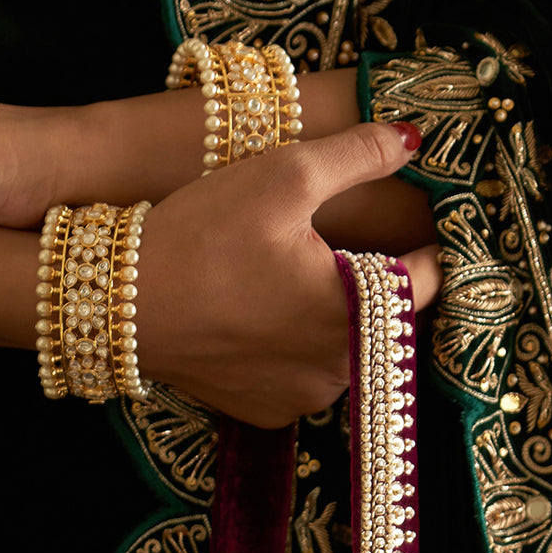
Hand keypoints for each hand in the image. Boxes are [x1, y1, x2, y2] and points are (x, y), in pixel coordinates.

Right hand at [138, 120, 439, 429]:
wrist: (122, 303)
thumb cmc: (203, 235)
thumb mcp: (285, 175)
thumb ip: (359, 155)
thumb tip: (413, 139)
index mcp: (362, 311)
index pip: (428, 280)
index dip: (429, 245)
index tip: (422, 224)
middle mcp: (343, 368)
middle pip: (388, 319)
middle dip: (377, 282)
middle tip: (342, 245)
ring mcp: (304, 397)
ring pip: (347, 350)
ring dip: (337, 319)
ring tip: (297, 279)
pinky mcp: (268, 412)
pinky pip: (305, 376)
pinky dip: (296, 350)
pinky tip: (265, 317)